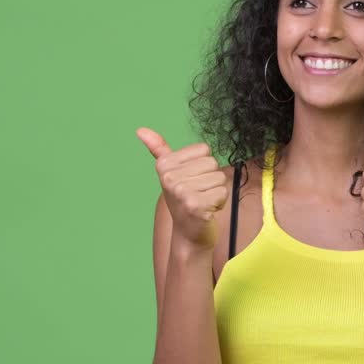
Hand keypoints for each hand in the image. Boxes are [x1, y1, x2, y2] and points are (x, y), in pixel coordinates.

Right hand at [136, 127, 227, 248]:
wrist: (188, 233)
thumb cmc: (182, 199)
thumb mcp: (169, 172)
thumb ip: (159, 149)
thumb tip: (141, 130)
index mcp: (164, 164)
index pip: (204, 149)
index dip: (203, 165)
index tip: (192, 180)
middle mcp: (169, 177)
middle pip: (212, 163)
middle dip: (211, 179)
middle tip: (198, 194)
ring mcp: (181, 191)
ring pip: (219, 178)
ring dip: (215, 192)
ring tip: (202, 202)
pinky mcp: (195, 205)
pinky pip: (222, 192)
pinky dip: (219, 203)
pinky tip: (207, 210)